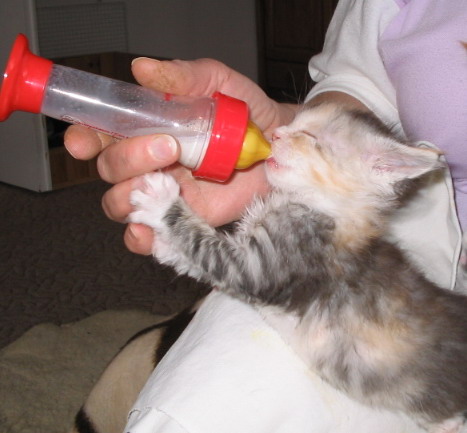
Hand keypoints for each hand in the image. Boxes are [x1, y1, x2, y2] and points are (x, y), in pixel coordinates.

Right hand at [64, 57, 297, 253]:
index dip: (85, 138)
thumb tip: (142, 69)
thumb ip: (183, 76)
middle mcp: (147, 162)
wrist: (276, 147)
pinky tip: (148, 231)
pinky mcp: (184, 219)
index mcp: (145, 129)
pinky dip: (142, 239)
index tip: (84, 140)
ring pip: (120, 204)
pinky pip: (152, 236)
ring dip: (131, 196)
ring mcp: (163, 194)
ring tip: (165, 183)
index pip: (100, 134)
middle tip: (168, 146)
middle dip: (127, 161)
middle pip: (109, 170)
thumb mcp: (217, 84)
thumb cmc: (245, 111)